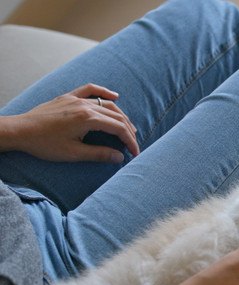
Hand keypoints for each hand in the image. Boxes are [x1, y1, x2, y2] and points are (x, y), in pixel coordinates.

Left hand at [0, 83, 138, 162]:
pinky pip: (90, 90)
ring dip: (120, 116)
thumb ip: (99, 154)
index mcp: (88, 119)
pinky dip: (103, 92)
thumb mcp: (73, 153)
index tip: (135, 153)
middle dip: (128, 131)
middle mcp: (84, 106)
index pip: (118, 128)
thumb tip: (119, 157)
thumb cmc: (44, 144)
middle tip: (133, 144)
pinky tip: (114, 96)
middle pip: (116, 116)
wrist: (19, 131)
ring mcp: (76, 99)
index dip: (130, 141)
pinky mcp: (68, 97)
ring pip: (107, 105)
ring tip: (128, 128)